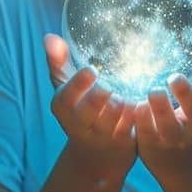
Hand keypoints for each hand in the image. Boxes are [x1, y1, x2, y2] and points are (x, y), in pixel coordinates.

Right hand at [44, 33, 136, 180]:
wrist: (97, 153)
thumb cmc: (80, 110)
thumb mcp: (66, 88)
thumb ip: (58, 62)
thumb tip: (50, 37)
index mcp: (62, 107)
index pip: (66, 96)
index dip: (79, 83)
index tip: (92, 70)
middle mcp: (79, 124)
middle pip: (91, 108)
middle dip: (102, 94)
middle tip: (111, 85)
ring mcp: (102, 135)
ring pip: (115, 117)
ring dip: (124, 103)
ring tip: (128, 93)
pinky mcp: (123, 142)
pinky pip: (133, 125)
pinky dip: (138, 112)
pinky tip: (141, 102)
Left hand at [135, 45, 191, 175]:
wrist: (182, 159)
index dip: (186, 94)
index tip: (175, 78)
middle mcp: (182, 132)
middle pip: (171, 124)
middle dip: (161, 108)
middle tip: (154, 89)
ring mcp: (161, 140)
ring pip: (150, 131)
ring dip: (142, 116)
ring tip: (137, 102)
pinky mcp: (143, 144)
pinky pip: (133, 134)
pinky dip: (128, 121)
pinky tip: (120, 104)